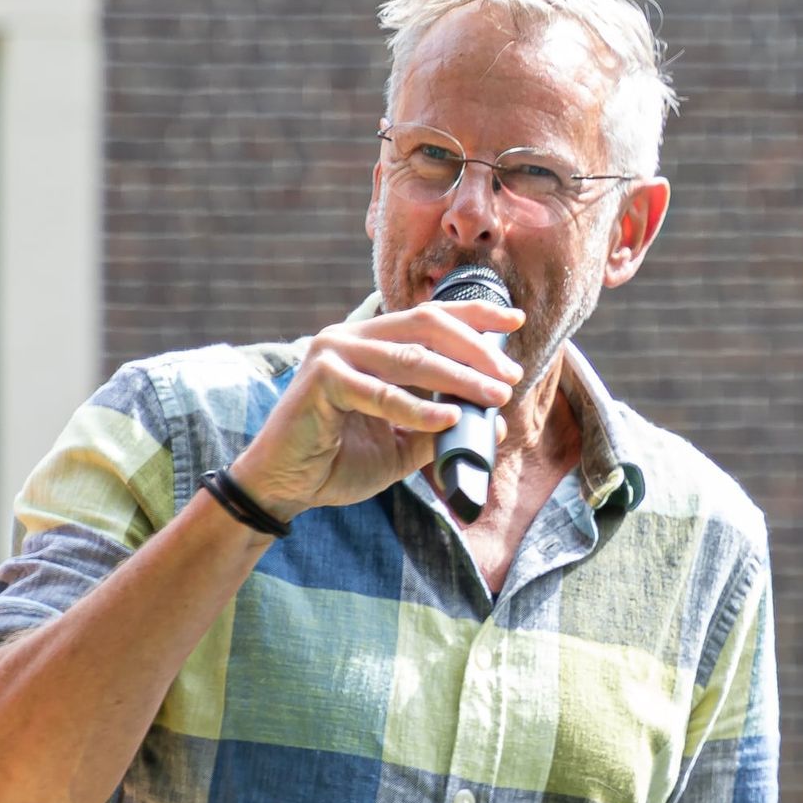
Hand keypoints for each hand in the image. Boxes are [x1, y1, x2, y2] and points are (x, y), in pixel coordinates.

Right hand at [233, 297, 524, 520]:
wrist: (287, 486)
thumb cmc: (340, 460)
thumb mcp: (404, 444)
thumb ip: (443, 428)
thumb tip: (495, 421)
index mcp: (372, 343)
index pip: (431, 318)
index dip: (474, 315)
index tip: (515, 321)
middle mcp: (352, 338)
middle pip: (427, 326)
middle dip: (476, 349)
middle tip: (510, 374)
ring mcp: (333, 353)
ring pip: (410, 357)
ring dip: (459, 377)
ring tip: (494, 396)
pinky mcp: (321, 380)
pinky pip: (381, 394)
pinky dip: (419, 408)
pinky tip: (450, 417)